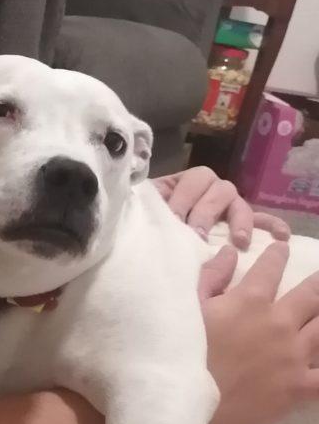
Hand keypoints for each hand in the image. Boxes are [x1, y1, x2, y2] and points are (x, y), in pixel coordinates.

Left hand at [153, 166, 289, 249]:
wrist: (146, 243)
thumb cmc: (144, 224)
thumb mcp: (142, 211)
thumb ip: (145, 206)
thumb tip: (142, 208)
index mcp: (181, 183)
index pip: (190, 180)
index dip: (184, 199)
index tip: (175, 220)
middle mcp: (206, 188)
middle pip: (215, 188)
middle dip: (206, 211)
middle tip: (198, 234)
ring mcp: (224, 204)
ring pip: (236, 202)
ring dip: (237, 220)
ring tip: (238, 241)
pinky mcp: (238, 222)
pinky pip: (259, 219)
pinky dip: (270, 225)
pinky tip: (280, 236)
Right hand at [198, 243, 318, 423]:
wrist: (183, 403)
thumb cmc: (180, 353)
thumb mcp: (187, 308)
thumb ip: (211, 278)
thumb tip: (230, 252)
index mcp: (249, 301)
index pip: (271, 268)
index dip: (278, 255)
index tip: (281, 249)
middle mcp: (279, 323)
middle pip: (312, 295)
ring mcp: (294, 356)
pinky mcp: (300, 388)